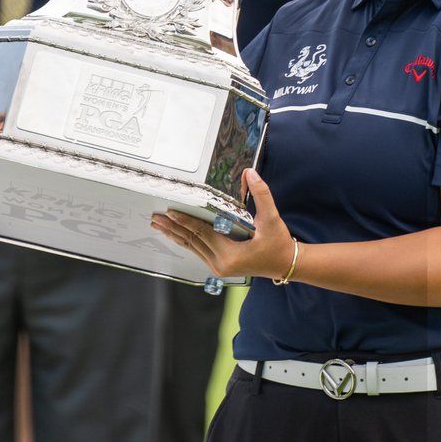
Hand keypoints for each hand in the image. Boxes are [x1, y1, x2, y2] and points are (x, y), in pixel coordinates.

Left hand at [151, 168, 296, 280]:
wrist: (285, 264)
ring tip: (159, 225)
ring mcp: (218, 267)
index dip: (185, 221)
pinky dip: (185, 240)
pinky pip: (197, 251)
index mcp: (230, 255)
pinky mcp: (219, 266)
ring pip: (192, 247)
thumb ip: (261, 195)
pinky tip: (175, 234)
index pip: (201, 233)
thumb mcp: (272, 219)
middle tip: (155, 218)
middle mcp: (220, 264)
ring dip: (175, 234)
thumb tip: (250, 174)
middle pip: (192, 241)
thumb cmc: (278, 243)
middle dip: (172, 228)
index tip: (170, 212)